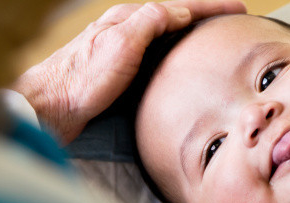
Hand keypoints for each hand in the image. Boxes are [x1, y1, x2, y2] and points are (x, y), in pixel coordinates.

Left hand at [13, 0, 245, 143]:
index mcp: (130, 20)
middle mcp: (127, 31)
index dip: (211, 7)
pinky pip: (156, 54)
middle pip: (174, 18)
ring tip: (210, 38)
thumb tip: (181, 12)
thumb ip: (151, 22)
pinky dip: (174, 53)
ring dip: (189, 34)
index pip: (180, 8)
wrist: (52, 107)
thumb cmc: (82, 79)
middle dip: (203, 18)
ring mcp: (123, 50)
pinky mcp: (121, 71)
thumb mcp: (120, 44)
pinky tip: (178, 62)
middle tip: (228, 21)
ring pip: (165, 37)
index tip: (237, 9)